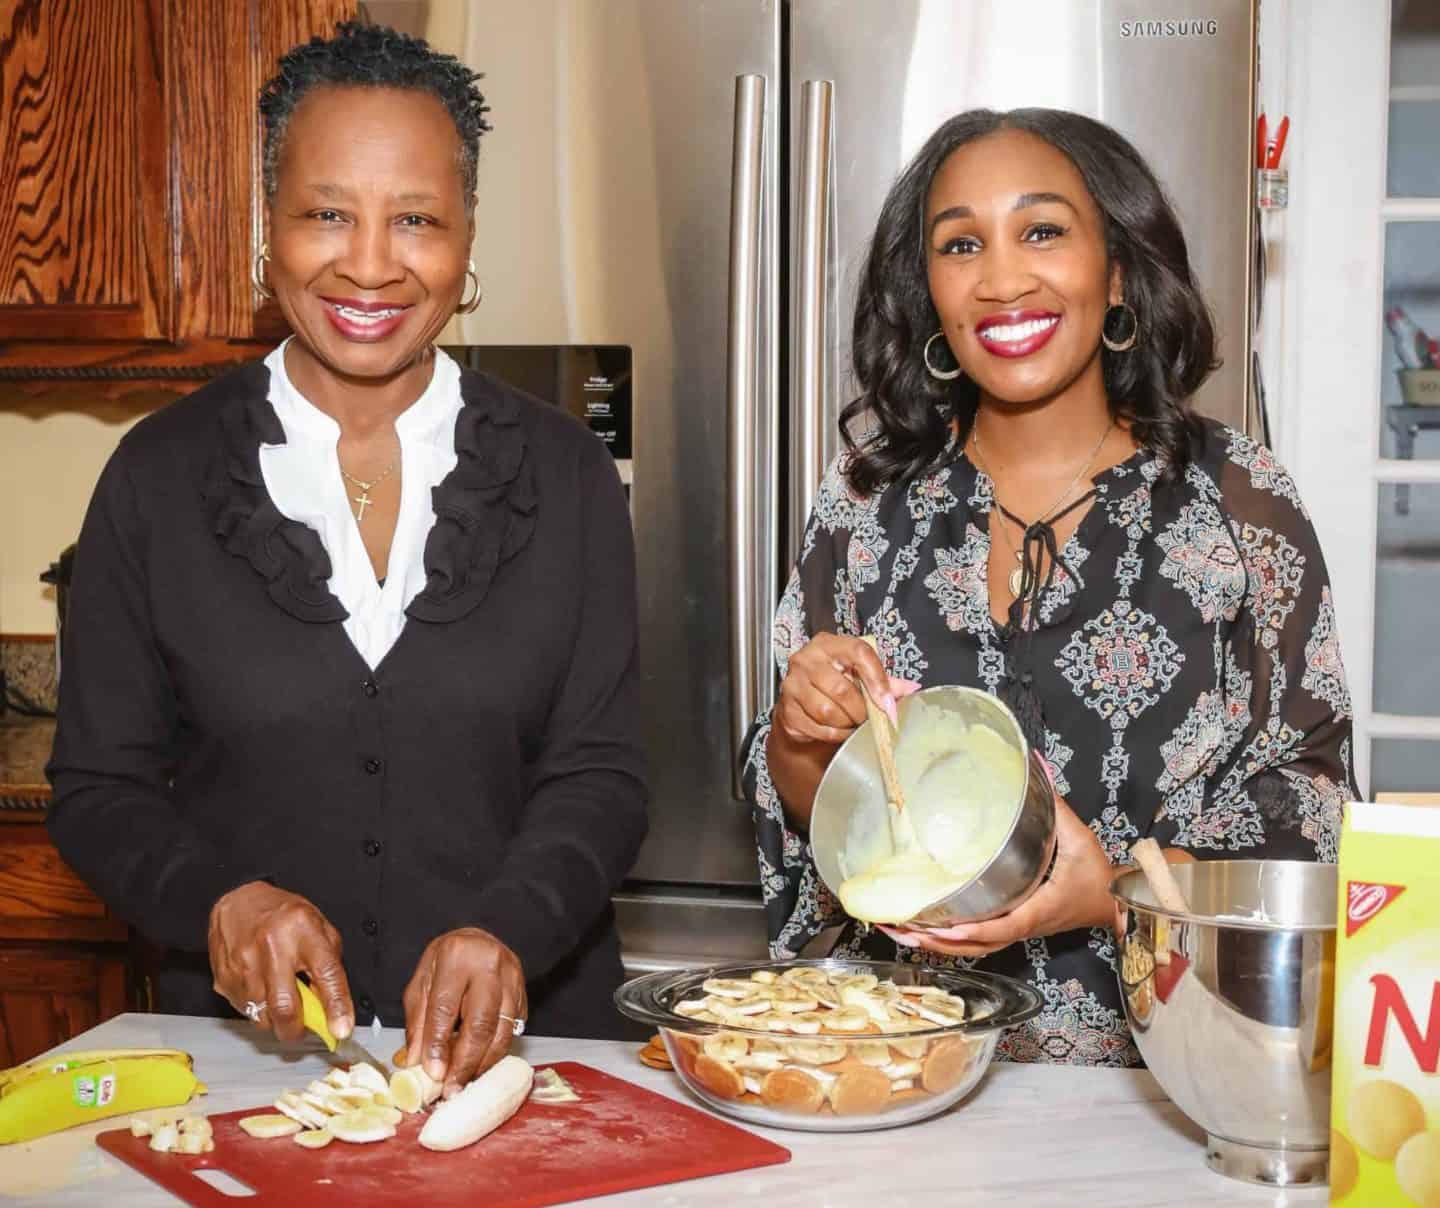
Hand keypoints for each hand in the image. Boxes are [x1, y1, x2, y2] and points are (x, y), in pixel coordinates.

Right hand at [208, 881, 351, 1042]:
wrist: (239, 901)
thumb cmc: (283, 914)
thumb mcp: (318, 926)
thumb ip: (328, 963)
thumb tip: (333, 1005)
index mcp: (302, 930)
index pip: (326, 973)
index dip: (336, 1006)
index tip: (341, 1029)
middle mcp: (272, 946)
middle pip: (285, 1007)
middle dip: (297, 1029)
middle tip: (303, 1027)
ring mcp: (243, 964)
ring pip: (263, 1016)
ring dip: (276, 1019)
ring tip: (281, 999)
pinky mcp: (224, 978)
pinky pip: (245, 1010)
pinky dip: (258, 1010)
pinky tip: (263, 989)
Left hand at [402, 928, 526, 1096]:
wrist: (478, 941)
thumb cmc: (447, 962)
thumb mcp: (422, 983)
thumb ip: (418, 1023)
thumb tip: (416, 1064)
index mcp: (456, 956)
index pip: (445, 1007)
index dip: (438, 1044)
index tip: (434, 1074)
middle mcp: (489, 965)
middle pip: (481, 1023)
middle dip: (466, 1062)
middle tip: (453, 1088)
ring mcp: (512, 978)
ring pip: (502, 1031)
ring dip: (484, 1063)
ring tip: (466, 1082)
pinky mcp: (525, 992)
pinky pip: (514, 1030)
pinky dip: (497, 1052)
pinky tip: (481, 1064)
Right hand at [774, 632, 920, 744]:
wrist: (799, 700)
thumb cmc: (833, 680)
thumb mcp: (858, 673)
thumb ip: (883, 680)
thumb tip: (912, 688)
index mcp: (828, 644)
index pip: (858, 653)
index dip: (876, 679)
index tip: (888, 702)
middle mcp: (806, 660)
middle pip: (841, 689)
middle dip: (861, 710)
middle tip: (869, 718)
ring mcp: (792, 685)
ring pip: (827, 711)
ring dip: (847, 723)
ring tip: (853, 723)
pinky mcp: (787, 710)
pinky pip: (817, 728)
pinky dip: (834, 734)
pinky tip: (839, 729)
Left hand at [880, 796, 1117, 957]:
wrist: (1115, 904)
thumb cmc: (1098, 875)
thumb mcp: (1080, 839)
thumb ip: (1056, 806)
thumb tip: (1036, 766)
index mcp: (1039, 909)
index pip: (1005, 926)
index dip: (975, 930)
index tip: (946, 928)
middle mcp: (1024, 925)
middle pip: (977, 946)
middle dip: (938, 943)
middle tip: (900, 929)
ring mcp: (1017, 930)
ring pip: (974, 949)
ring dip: (938, 946)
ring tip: (900, 932)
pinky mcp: (1013, 927)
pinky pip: (979, 942)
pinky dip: (950, 942)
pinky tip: (924, 932)